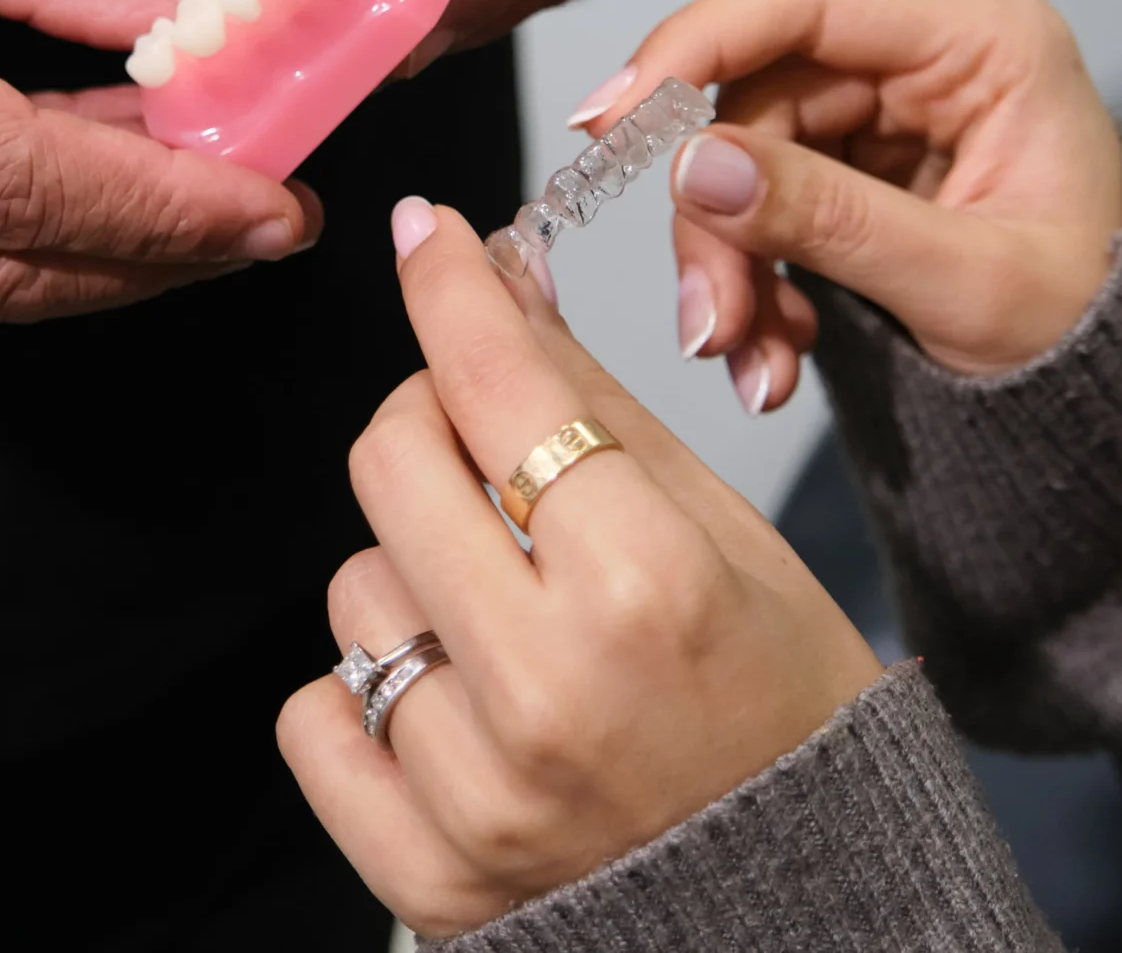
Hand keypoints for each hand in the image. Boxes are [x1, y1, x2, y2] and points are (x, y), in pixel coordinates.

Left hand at [278, 198, 879, 937]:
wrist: (802, 908)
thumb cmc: (782, 706)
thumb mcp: (725, 532)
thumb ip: (595, 402)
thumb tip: (501, 277)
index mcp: (646, 584)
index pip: (496, 382)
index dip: (449, 286)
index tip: (427, 235)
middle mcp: (548, 686)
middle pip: (391, 461)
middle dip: (430, 417)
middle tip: (482, 438)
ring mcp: (476, 793)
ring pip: (355, 588)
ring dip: (415, 572)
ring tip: (508, 617)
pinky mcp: (424, 875)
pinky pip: (319, 714)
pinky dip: (369, 691)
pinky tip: (460, 700)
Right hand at [578, 0, 1121, 406]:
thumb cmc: (1095, 332)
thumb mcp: (965, 285)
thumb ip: (828, 219)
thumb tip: (691, 167)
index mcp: (984, 36)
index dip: (691, 47)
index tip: (608, 124)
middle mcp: (929, 49)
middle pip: (757, 91)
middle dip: (714, 214)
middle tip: (707, 322)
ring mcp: (892, 105)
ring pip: (743, 153)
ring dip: (728, 264)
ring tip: (748, 360)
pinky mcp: (863, 160)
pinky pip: (764, 200)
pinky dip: (755, 279)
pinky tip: (776, 350)